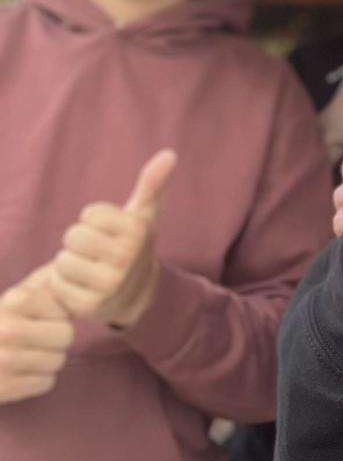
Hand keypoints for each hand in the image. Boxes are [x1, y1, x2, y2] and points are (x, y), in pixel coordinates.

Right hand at [0, 264, 73, 403]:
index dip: (58, 318)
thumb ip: (50, 294)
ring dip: (50, 361)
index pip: (65, 311)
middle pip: (66, 336)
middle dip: (58, 340)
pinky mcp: (4, 387)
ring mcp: (4, 360)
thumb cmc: (4, 324)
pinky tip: (23, 373)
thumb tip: (82, 302)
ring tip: (30, 356)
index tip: (41, 321)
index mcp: (16, 300)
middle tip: (40, 342)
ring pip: (58, 361)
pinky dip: (40, 380)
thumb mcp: (20, 300)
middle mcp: (8, 329)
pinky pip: (46, 383)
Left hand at [50, 149, 176, 328]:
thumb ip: (152, 182)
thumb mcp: (144, 214)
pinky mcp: (89, 307)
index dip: (93, 220)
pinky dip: (62, 285)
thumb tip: (169, 153)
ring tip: (87, 268)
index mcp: (137, 231)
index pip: (89, 214)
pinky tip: (79, 286)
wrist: (136, 295)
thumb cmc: (134, 244)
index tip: (107, 231)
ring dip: (69, 264)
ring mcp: (108, 284)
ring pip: (62, 261)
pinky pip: (56, 285)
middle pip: (73, 236)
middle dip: (78, 242)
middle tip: (94, 251)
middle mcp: (125, 258)